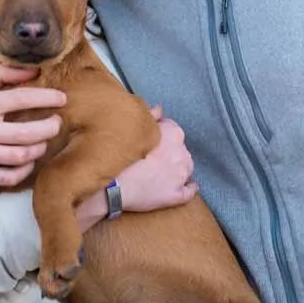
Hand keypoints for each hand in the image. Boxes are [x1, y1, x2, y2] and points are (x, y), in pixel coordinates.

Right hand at [0, 64, 65, 186]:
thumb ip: (2, 73)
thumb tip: (34, 70)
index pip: (21, 99)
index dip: (46, 98)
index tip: (62, 98)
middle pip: (27, 132)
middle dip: (49, 127)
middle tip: (57, 122)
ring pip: (21, 156)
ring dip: (39, 148)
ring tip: (44, 140)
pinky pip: (9, 177)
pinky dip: (25, 170)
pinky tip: (29, 160)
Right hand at [75, 105, 197, 231]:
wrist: (114, 184)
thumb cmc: (122, 152)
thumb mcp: (135, 128)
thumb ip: (150, 115)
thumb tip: (159, 108)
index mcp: (174, 134)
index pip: (172, 128)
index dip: (160, 132)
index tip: (151, 139)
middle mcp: (183, 153)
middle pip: (180, 149)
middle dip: (170, 151)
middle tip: (152, 156)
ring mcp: (182, 175)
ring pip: (186, 168)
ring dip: (178, 168)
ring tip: (162, 172)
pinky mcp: (178, 195)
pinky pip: (189, 191)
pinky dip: (188, 187)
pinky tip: (186, 187)